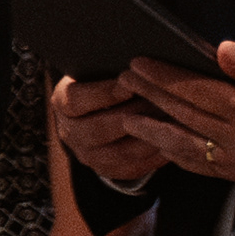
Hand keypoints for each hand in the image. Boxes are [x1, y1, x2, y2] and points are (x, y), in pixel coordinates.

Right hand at [51, 70, 174, 188]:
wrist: (97, 112)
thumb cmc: (103, 81)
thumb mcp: (97, 70)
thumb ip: (112, 68)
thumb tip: (138, 65)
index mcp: (62, 103)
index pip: (76, 101)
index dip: (102, 94)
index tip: (128, 85)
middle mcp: (70, 133)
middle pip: (97, 130)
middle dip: (132, 116)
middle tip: (159, 104)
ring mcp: (88, 156)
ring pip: (119, 153)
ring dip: (147, 137)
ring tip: (170, 121)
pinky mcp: (108, 170)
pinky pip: (133, 168)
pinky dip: (155, 155)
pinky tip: (172, 140)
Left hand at [111, 44, 234, 187]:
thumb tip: (221, 49)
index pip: (194, 90)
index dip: (162, 76)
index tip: (137, 63)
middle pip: (183, 117)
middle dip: (150, 97)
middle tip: (124, 82)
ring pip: (186, 148)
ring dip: (155, 132)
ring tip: (129, 117)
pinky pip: (204, 167)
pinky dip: (179, 155)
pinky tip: (166, 146)